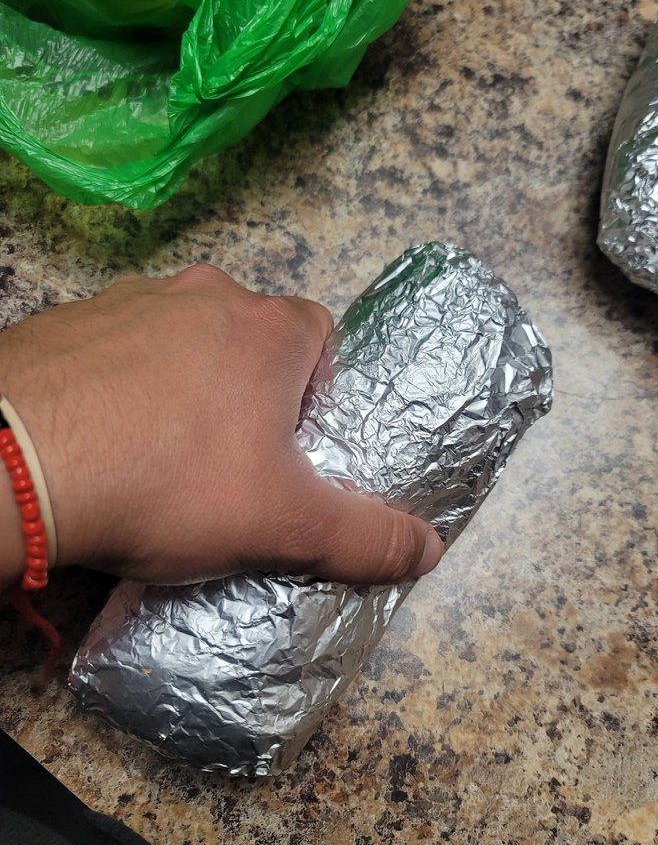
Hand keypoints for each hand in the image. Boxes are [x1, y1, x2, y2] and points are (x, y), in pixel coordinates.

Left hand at [0, 264, 441, 589]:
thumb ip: (364, 536)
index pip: (321, 339)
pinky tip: (101, 437)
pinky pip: (117, 347)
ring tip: (158, 454)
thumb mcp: (282, 524)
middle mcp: (205, 294)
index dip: (315, 395)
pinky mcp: (69, 317)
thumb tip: (429, 550)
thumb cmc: (168, 482)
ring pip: (182, 339)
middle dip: (249, 392)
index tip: (290, 448)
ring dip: (184, 385)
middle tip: (227, 462)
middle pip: (250, 338)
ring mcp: (130, 298)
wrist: (13, 463)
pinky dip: (121, 383)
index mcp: (269, 329)